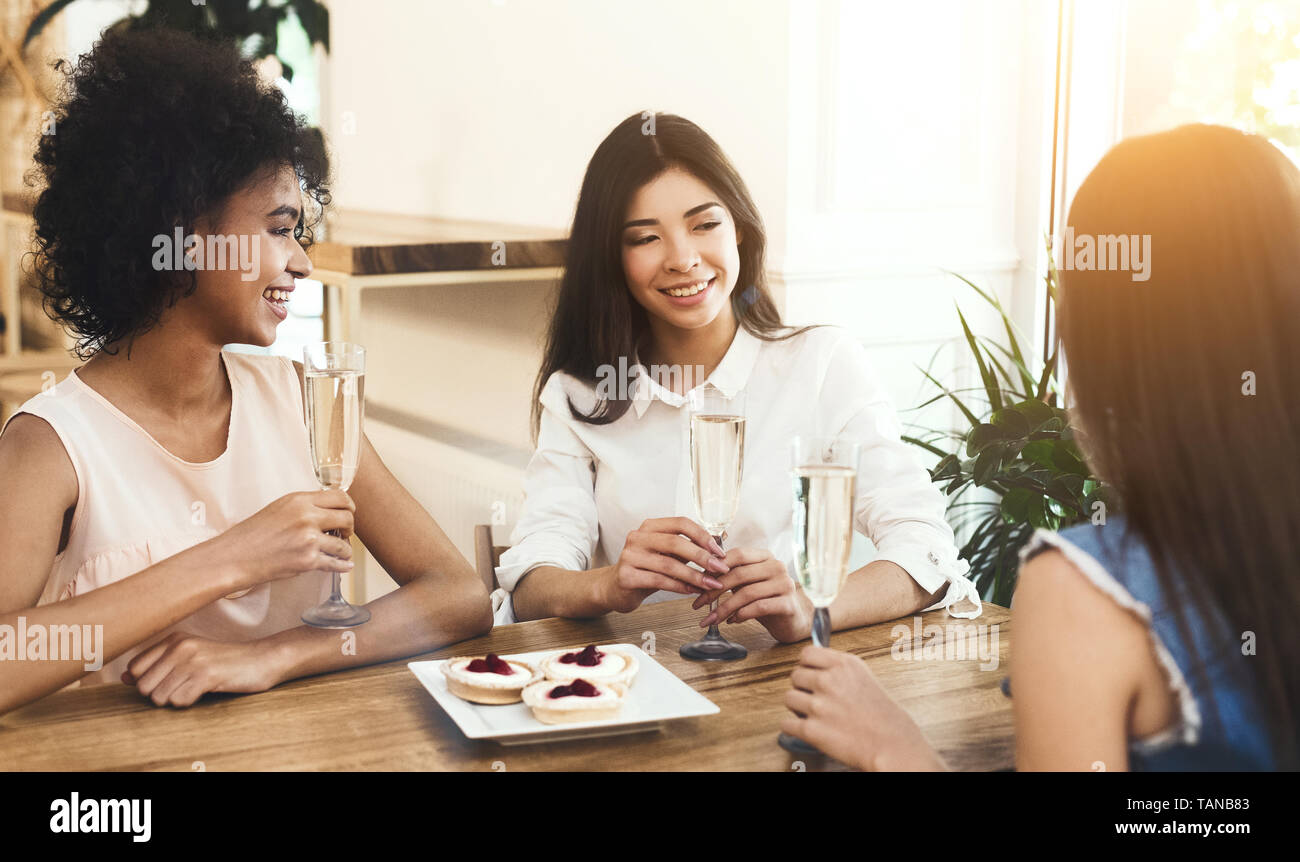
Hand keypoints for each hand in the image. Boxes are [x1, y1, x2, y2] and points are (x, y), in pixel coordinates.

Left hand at [122, 633, 283, 707]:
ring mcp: (193, 660)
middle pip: (144, 686)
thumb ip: (157, 665)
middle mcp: (180, 646)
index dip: (147, 682)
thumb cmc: (224, 661)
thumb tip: (123, 679)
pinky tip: (204, 692)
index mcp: (174, 639)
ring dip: (175, 700)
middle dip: (159, 695)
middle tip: (182, 688)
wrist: (262, 659)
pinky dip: (189, 702)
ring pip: (159, 697)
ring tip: (194, 689)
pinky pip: (179, 701)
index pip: (134, 669)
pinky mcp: (207, 675)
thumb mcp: (190, 656)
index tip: (168, 681)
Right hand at [202, 490, 355, 589]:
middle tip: (345, 534)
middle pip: (347, 517)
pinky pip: (336, 563)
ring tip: (341, 552)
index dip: (349, 506)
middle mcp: (307, 517)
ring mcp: (308, 539)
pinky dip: (343, 566)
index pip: (340, 496)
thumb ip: (304, 507)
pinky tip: (344, 565)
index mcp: (299, 500)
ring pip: (343, 544)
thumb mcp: (279, 509)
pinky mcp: (307, 560)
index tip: (349, 513)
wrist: (234, 557)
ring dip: (345, 550)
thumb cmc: (252, 534)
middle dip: (349, 528)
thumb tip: (328, 511)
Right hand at [601, 517, 729, 613]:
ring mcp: (630, 556)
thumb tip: (719, 547)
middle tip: (720, 568)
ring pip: (669, 564)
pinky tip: (692, 591)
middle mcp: (637, 537)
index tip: (719, 550)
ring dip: (694, 575)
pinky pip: (659, 581)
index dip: (702, 536)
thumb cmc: (645, 570)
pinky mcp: (626, 576)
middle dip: (702, 557)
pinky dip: (679, 586)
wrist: (614, 588)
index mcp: (649, 527)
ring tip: (710, 584)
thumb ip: (686, 549)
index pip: (681, 523)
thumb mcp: (665, 555)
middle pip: (676, 543)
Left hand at [692, 548, 812, 642]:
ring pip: (747, 593)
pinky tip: (732, 621)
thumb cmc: (765, 599)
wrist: (792, 620)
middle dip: (714, 590)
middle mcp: (777, 566)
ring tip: (712, 618)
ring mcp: (785, 584)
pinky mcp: (788, 604)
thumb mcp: (746, 584)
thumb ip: (729, 577)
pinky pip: (759, 607)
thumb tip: (700, 578)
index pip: (738, 554)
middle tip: (698, 603)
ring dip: (724, 608)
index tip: (700, 581)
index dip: (716, 566)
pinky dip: (741, 615)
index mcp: (765, 556)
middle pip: (740, 574)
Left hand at [780, 646, 944, 770]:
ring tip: (814, 715)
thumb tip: (813, 664)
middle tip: (816, 699)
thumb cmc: (883, 715)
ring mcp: (819, 705)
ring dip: (798, 708)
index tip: (811, 674)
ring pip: (789, 698)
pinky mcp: (811, 730)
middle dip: (803, 688)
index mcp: (843, 665)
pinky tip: (806, 729)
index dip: (807, 666)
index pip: (806, 654)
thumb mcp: (863, 677)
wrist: (892, 745)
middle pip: (795, 675)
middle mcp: (829, 681)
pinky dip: (793, 728)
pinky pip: (786, 724)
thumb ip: (838, 668)